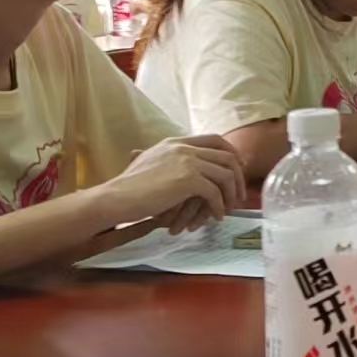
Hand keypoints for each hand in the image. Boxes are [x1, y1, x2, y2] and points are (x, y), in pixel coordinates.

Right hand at [99, 135, 244, 228]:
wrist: (116, 197)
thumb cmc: (128, 186)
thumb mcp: (147, 162)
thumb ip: (164, 159)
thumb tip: (170, 161)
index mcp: (176, 142)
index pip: (215, 139)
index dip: (232, 154)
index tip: (238, 170)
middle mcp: (184, 148)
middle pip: (227, 157)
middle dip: (239, 177)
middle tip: (240, 194)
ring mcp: (187, 162)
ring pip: (226, 175)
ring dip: (232, 194)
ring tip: (229, 209)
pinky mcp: (188, 180)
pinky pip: (215, 193)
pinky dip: (219, 206)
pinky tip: (216, 216)